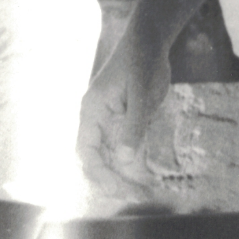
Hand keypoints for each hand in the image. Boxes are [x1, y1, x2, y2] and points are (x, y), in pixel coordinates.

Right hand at [77, 29, 171, 201]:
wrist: (151, 42)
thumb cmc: (141, 61)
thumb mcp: (140, 93)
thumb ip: (134, 125)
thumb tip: (126, 160)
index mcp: (91, 113)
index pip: (87, 152)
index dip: (100, 173)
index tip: (118, 188)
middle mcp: (98, 122)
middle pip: (100, 160)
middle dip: (116, 180)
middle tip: (139, 196)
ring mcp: (112, 124)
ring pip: (115, 159)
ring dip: (129, 177)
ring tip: (148, 194)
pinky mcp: (127, 124)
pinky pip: (129, 150)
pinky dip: (138, 166)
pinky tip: (151, 179)